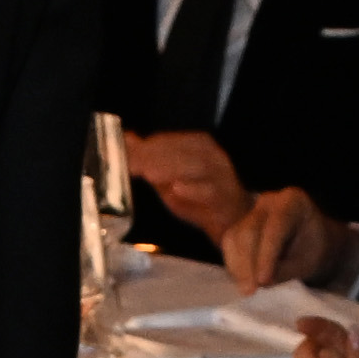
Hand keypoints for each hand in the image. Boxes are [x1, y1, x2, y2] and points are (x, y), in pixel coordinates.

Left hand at [119, 126, 252, 241]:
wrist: (235, 218)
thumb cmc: (200, 195)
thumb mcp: (171, 175)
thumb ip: (150, 157)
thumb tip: (127, 139)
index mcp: (197, 144)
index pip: (167, 141)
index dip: (144, 148)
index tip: (123, 154)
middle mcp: (211, 155)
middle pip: (180, 151)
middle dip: (154, 157)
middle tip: (132, 165)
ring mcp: (221, 176)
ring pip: (196, 167)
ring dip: (170, 169)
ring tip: (149, 174)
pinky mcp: (225, 198)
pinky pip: (210, 192)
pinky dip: (193, 191)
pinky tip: (177, 189)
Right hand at [218, 185, 358, 293]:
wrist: (310, 243)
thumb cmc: (313, 251)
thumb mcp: (308, 263)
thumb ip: (286, 270)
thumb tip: (261, 281)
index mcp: (292, 202)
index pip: (275, 227)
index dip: (266, 255)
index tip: (263, 281)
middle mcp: (268, 201)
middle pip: (249, 231)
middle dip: (248, 264)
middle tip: (250, 291)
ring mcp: (251, 211)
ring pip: (235, 238)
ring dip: (238, 267)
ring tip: (247, 290)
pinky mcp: (239, 226)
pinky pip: (229, 245)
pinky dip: (234, 266)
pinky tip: (242, 282)